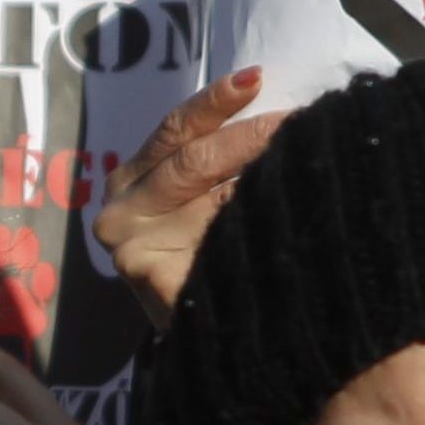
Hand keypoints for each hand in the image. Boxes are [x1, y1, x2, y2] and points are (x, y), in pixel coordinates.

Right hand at [91, 67, 280, 329]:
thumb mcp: (213, 206)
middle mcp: (121, 209)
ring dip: (256, 168)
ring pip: (198, 189)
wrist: (213, 347)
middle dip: (250, 135)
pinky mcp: (143, 275)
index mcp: (133, 181)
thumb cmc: (218, 265)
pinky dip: (250, 221)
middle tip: (301, 122)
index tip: (256, 78)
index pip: (176, 130)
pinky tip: (281, 215)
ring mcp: (126, 244)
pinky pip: (205, 236)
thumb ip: (226, 167)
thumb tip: (288, 112)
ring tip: (302, 151)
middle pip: (191, 157)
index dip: (215, 101)